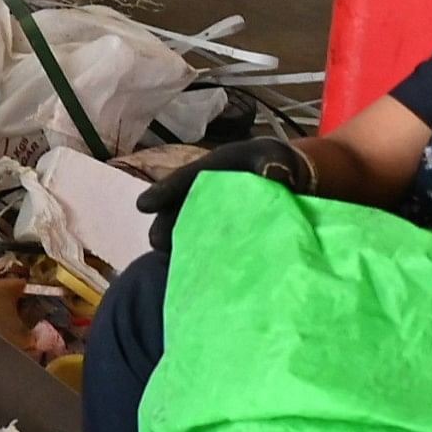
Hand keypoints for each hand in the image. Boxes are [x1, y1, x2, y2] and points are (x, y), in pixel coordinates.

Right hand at [135, 136, 313, 254]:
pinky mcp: (218, 238)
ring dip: (179, 246)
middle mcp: (202, 195)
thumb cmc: (276, 164)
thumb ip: (274, 162)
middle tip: (156, 242)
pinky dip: (198, 259)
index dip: (162, 192)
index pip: (184, 179)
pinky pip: (204, 248)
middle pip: (177, 211)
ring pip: (187, 232)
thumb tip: (274, 174)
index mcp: (211, 170)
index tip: (142, 206)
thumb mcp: (275, 155)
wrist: (289, 184)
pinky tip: (196, 275)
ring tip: (172, 262)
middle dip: (166, 227)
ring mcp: (208, 218)